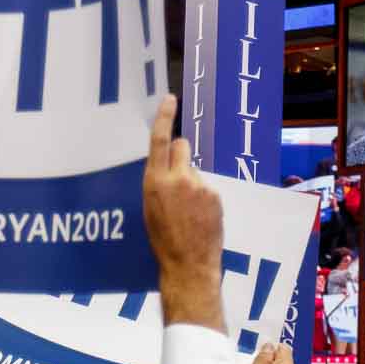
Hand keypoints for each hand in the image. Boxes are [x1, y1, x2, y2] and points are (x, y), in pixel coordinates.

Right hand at [142, 95, 224, 331]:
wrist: (187, 265)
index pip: (159, 141)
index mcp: (154, 182)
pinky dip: (204, 198)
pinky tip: (199, 217)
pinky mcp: (215, 195)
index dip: (164, 117)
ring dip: (192, 183)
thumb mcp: (149, 208)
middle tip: (177, 173)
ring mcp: (199, 186)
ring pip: (195, 171)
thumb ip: (158, 183)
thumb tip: (166, 168)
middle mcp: (178, 179)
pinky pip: (208, 188)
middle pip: (181, 146)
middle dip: (180, 153)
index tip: (170, 98)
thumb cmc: (162, 241)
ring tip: (188, 211)